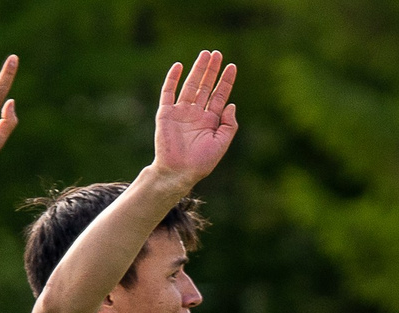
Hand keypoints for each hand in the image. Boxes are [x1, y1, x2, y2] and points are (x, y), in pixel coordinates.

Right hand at [153, 50, 238, 183]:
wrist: (178, 172)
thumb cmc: (201, 163)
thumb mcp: (221, 144)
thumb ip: (228, 125)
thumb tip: (232, 105)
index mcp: (210, 120)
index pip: (220, 96)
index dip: (226, 81)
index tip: (232, 66)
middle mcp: (196, 113)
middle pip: (206, 86)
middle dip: (211, 70)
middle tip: (217, 53)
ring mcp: (181, 112)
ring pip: (190, 85)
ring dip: (197, 70)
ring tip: (205, 54)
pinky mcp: (166, 113)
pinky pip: (168, 92)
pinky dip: (172, 79)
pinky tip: (179, 66)